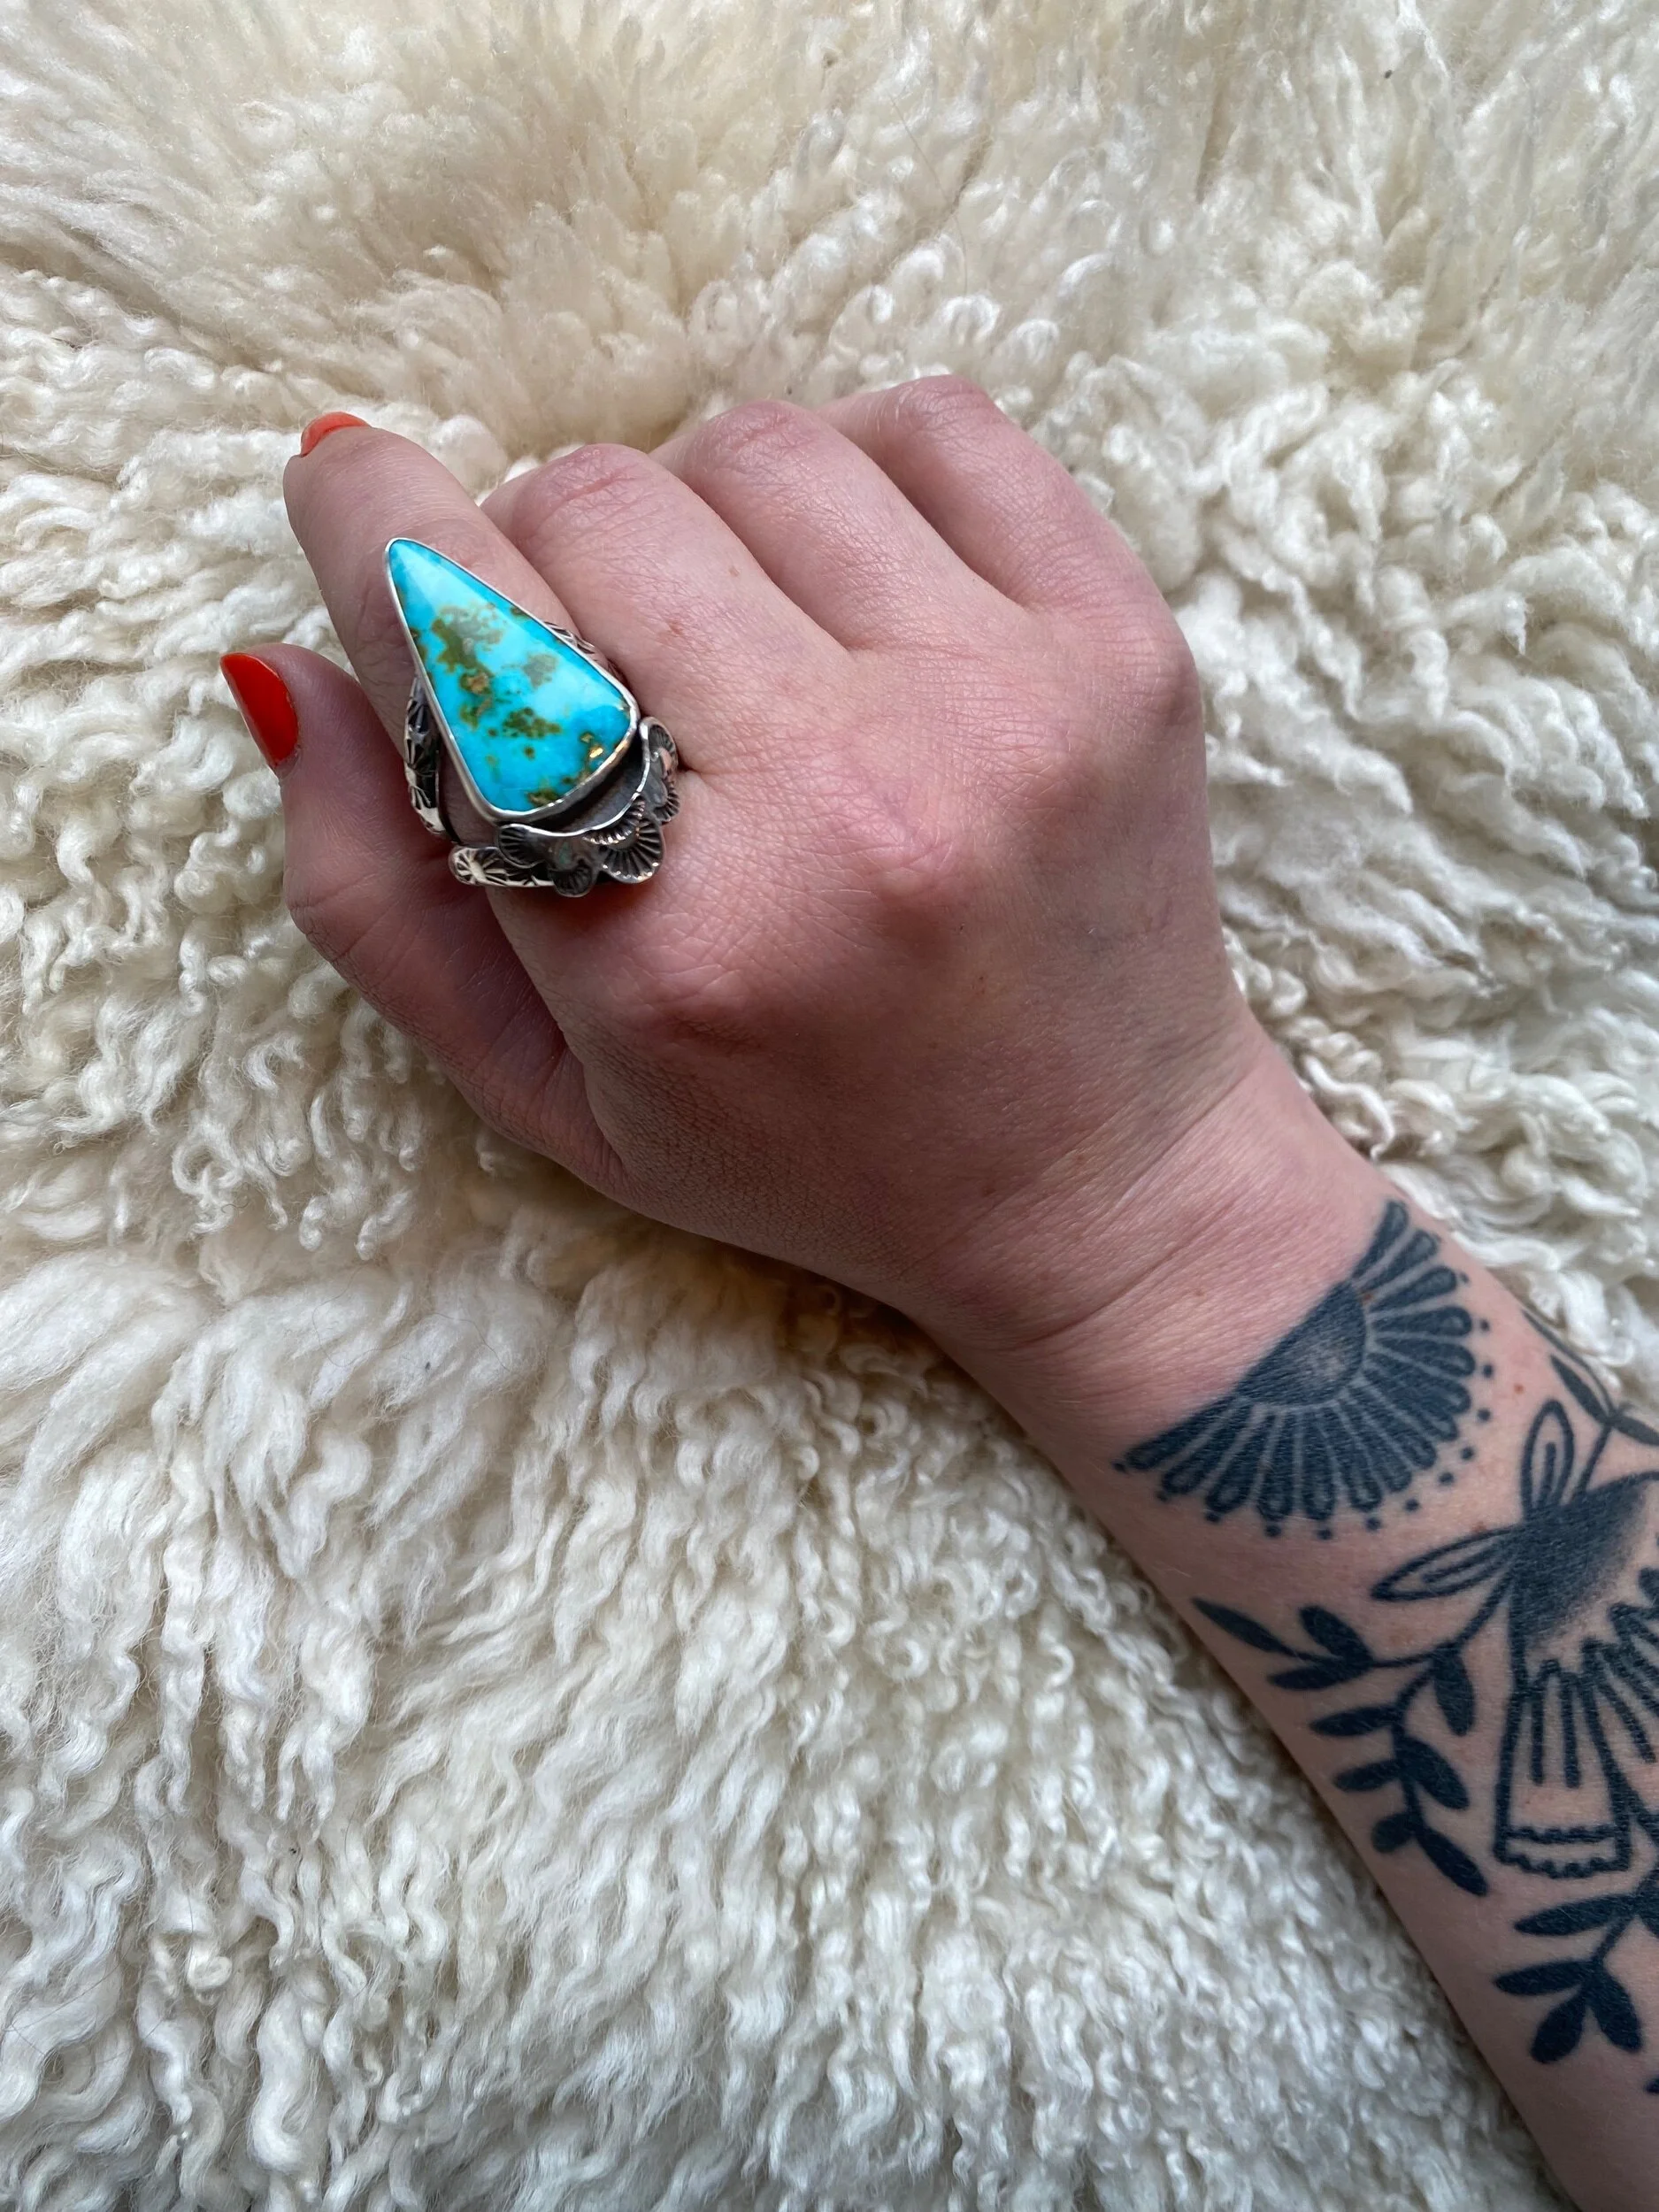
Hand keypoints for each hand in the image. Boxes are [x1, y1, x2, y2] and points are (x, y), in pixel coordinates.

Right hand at [243, 379, 1300, 1411]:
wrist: (1096, 1181)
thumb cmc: (805, 1151)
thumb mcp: (548, 1095)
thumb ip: (375, 901)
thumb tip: (283, 661)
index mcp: (668, 944)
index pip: (455, 625)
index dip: (369, 524)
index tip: (353, 491)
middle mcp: (840, 805)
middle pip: (588, 502)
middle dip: (537, 552)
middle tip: (584, 652)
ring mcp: (1001, 711)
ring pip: (751, 443)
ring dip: (695, 514)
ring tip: (729, 637)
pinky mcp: (1119, 647)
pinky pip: (932, 424)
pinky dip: (854, 470)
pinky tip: (851, 592)